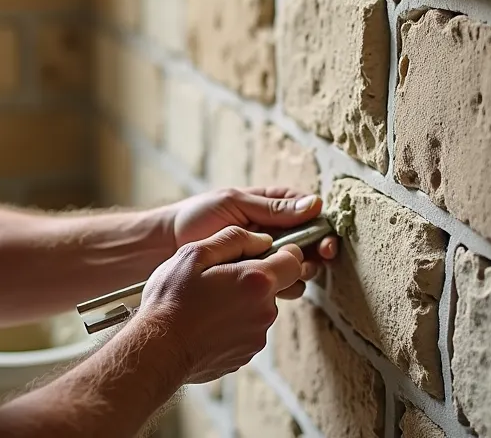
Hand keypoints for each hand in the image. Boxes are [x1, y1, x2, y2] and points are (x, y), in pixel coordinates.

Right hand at [136, 226, 304, 383]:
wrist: (158, 350)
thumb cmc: (171, 301)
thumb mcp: (194, 254)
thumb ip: (234, 239)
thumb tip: (262, 240)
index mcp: (257, 281)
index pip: (294, 261)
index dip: (282, 253)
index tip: (262, 254)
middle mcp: (265, 311)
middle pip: (273, 287)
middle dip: (253, 280)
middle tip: (220, 279)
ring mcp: (257, 337)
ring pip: (259, 310)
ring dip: (242, 303)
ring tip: (208, 304)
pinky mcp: (245, 355)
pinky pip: (246, 331)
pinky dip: (232, 325)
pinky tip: (206, 323)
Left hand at [169, 187, 337, 299]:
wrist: (166, 246)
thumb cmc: (197, 216)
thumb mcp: (234, 203)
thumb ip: (272, 208)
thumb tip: (314, 204)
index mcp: (270, 206)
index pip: (307, 212)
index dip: (321, 225)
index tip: (325, 239)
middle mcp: (273, 232)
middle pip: (310, 242)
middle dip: (317, 252)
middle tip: (316, 258)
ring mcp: (264, 256)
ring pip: (298, 266)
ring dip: (300, 270)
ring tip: (290, 272)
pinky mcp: (254, 278)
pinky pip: (279, 284)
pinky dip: (282, 286)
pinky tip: (274, 286)